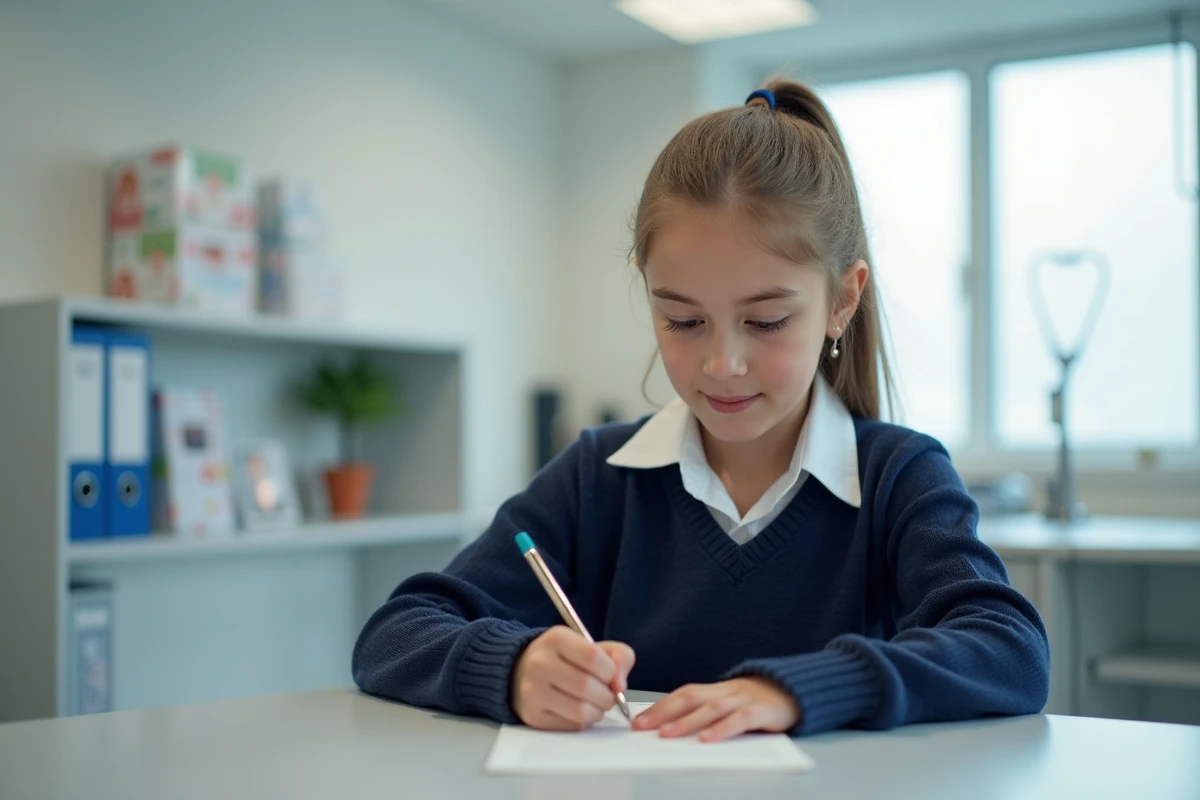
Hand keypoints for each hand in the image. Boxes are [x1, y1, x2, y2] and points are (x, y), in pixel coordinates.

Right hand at [511, 626, 635, 731]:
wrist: (522, 671)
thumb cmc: (565, 658)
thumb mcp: (591, 645)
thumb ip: (618, 656)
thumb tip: (620, 685)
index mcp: (556, 639)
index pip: (592, 657)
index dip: (610, 671)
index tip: (610, 675)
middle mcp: (539, 663)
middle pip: (586, 687)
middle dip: (607, 696)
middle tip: (607, 694)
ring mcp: (533, 691)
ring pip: (580, 711)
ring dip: (597, 711)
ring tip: (595, 704)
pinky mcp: (533, 716)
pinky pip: (571, 726)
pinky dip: (584, 721)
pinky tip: (579, 710)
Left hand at [632, 677, 799, 742]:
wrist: (797, 691)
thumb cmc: (759, 703)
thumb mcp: (732, 703)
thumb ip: (708, 711)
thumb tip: (672, 728)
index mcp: (716, 689)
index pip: (683, 694)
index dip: (660, 706)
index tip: (638, 721)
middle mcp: (726, 691)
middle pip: (690, 697)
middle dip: (664, 712)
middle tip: (643, 727)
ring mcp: (743, 699)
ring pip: (711, 708)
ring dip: (687, 721)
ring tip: (667, 734)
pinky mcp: (761, 711)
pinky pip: (739, 720)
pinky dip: (721, 729)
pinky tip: (707, 740)